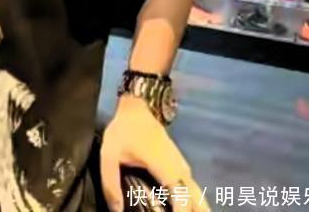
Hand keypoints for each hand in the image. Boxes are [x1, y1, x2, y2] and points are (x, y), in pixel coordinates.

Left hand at [100, 95, 210, 211]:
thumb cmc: (124, 131)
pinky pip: (193, 190)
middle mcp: (180, 170)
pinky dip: (193, 202)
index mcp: (165, 168)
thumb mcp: (109, 156)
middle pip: (197, 201)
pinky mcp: (181, 167)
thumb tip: (117, 211)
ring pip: (198, 196)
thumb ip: (111, 184)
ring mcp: (183, 167)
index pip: (181, 199)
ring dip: (197, 208)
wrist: (137, 108)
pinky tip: (188, 211)